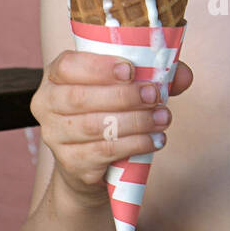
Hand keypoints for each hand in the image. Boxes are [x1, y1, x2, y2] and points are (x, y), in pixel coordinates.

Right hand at [29, 48, 192, 200]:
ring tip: (163, 119)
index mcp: (56, 76)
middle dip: (124, 96)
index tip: (130, 70)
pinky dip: (134, 144)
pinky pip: (103, 152)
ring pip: (94, 126)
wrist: (90, 164)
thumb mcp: (125, 87)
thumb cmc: (108, 112)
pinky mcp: (70, 163)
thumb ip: (152, 75)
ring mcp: (55, 136)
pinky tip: (155, 140)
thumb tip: (183, 75)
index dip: (98, 67)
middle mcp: (46, 104)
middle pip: (80, 98)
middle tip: (156, 96)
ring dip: (135, 122)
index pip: (67, 66)